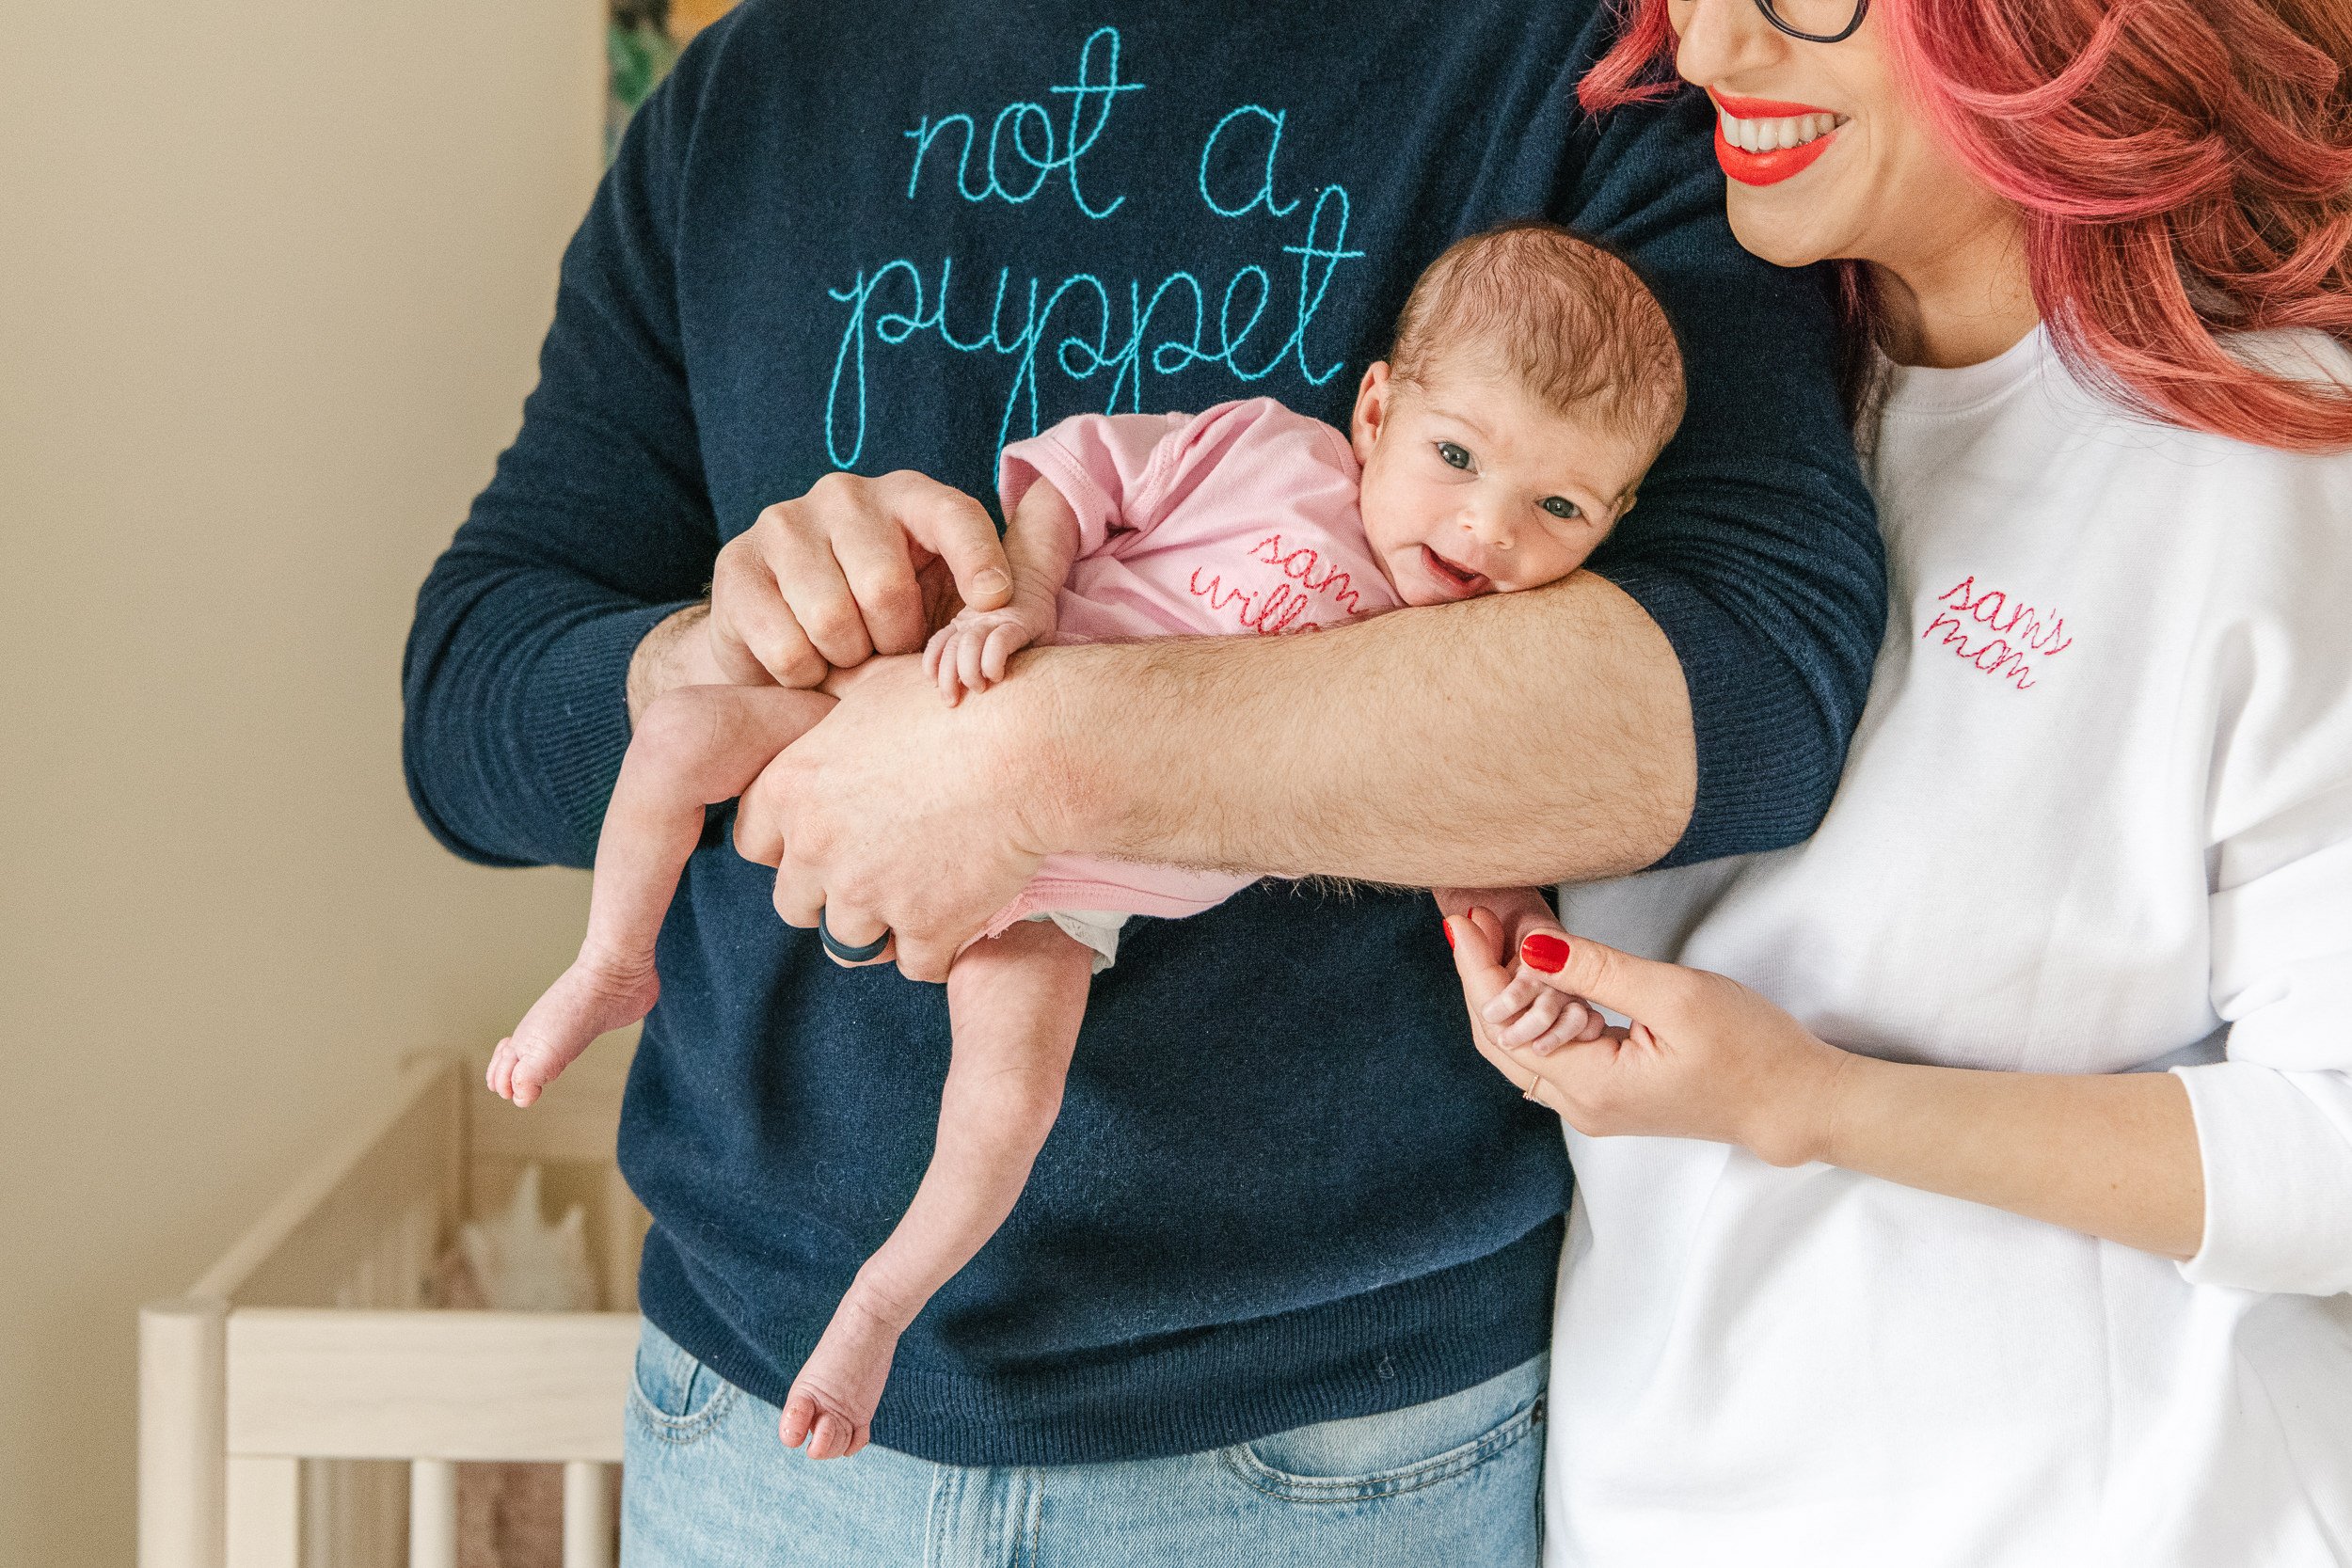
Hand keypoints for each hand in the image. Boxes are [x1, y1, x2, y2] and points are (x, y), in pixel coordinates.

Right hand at [706, 470, 1014, 688]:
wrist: (779, 641)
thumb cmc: (882, 623)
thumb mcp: (942, 603)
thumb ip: (985, 598)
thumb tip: (1013, 606)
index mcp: (908, 497)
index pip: (953, 516)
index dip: (978, 559)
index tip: (994, 601)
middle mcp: (845, 496)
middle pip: (887, 589)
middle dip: (894, 641)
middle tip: (884, 647)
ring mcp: (784, 524)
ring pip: (833, 622)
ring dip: (846, 661)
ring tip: (844, 652)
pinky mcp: (736, 566)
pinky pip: (788, 649)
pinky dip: (805, 676)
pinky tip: (805, 660)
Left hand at [732, 654, 1068, 980]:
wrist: (1028, 744)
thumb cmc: (954, 702)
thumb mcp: (873, 687)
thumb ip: (833, 712)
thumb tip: (824, 700)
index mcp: (791, 789)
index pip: (754, 844)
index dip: (791, 845)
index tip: (829, 838)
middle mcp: (816, 849)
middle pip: (794, 905)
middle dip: (830, 894)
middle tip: (878, 872)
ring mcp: (867, 895)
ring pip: (849, 945)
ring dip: (880, 929)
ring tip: (919, 899)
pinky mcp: (924, 929)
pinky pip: (917, 965)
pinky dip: (937, 948)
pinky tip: (960, 914)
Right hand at [923, 606, 1045, 705]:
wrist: (1026, 579)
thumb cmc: (1039, 618)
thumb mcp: (1045, 632)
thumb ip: (1036, 652)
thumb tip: (1030, 687)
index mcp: (1016, 622)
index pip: (1000, 640)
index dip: (993, 661)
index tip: (996, 678)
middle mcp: (989, 618)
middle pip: (970, 644)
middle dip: (968, 672)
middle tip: (976, 692)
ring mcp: (970, 619)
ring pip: (951, 644)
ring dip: (948, 674)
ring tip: (951, 699)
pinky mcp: (957, 622)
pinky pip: (939, 640)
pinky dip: (932, 660)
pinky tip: (932, 680)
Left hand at [1445, 915, 1850, 1166]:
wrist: (1796, 1101)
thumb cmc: (1751, 1049)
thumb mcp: (1674, 996)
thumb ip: (1597, 970)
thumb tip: (1531, 946)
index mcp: (1591, 1087)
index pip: (1502, 1025)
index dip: (1477, 967)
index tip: (1462, 916)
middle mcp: (1581, 1104)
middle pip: (1499, 1038)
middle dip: (1480, 974)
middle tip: (1470, 914)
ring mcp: (1593, 1103)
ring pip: (1522, 1044)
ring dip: (1504, 988)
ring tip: (1496, 929)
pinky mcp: (1609, 1091)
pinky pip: (1550, 1047)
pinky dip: (1535, 1005)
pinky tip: (1536, 964)